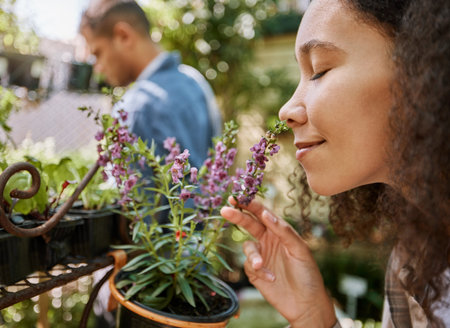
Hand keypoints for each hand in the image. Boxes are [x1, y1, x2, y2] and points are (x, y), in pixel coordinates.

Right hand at [220, 198, 335, 327]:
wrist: (306, 304)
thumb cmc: (307, 273)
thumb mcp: (299, 248)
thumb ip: (283, 230)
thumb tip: (265, 213)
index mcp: (279, 231)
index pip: (263, 214)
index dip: (250, 204)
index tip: (238, 197)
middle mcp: (268, 241)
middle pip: (249, 224)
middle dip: (238, 216)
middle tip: (226, 210)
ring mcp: (261, 256)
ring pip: (247, 247)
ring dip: (253, 255)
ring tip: (261, 265)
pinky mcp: (255, 273)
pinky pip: (249, 266)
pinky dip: (259, 271)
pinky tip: (272, 278)